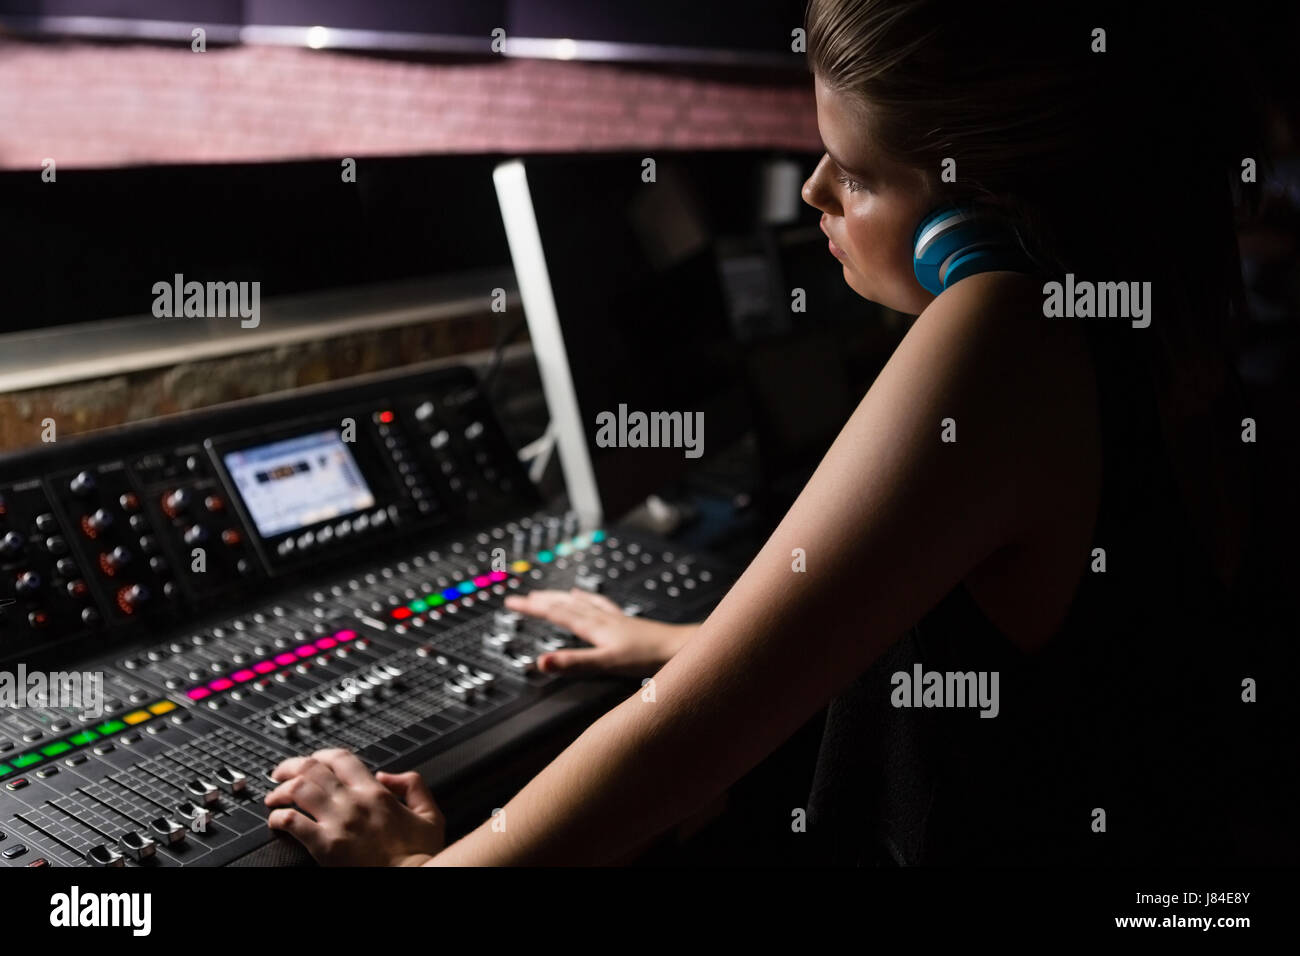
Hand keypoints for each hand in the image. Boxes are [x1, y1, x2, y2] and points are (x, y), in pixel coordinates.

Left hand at [265, 748, 444, 865]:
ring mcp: (338, 822)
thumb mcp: (430, 813)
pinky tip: (276, 821)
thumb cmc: (420, 856)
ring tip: (274, 797)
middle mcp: (353, 802)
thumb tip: (388, 775)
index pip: (340, 758)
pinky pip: (292, 822)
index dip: (321, 755)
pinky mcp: (325, 846)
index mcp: (376, 792)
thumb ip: (413, 785)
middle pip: (311, 769)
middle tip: (280, 773)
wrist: (412, 880)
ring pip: (298, 790)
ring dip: (280, 790)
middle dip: (290, 767)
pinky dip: (279, 818)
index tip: (313, 760)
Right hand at [504, 588, 696, 675]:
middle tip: (519, 597)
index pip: (555, 613)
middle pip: (564, 604)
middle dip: (540, 600)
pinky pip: (600, 605)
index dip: (532, 608)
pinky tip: (588, 596)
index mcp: (593, 627)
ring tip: (546, 592)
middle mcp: (601, 618)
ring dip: (559, 597)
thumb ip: (573, 663)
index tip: (511, 602)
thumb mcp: (605, 663)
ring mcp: (614, 618)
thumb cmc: (647, 658)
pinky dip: (587, 598)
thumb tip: (541, 662)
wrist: (679, 648)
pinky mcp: (625, 622)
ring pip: (580, 602)